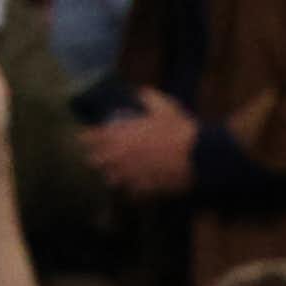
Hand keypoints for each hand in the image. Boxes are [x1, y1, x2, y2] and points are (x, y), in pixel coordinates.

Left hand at [82, 88, 198, 198]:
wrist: (199, 156)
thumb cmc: (180, 129)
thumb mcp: (164, 106)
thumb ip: (147, 97)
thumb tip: (138, 92)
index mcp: (120, 133)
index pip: (91, 137)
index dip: (87, 139)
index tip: (86, 140)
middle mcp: (120, 155)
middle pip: (95, 161)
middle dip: (97, 160)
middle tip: (100, 159)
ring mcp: (132, 174)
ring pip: (111, 180)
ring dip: (112, 177)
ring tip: (115, 176)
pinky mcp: (145, 190)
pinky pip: (130, 194)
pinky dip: (130, 191)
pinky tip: (133, 189)